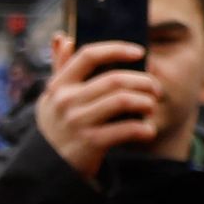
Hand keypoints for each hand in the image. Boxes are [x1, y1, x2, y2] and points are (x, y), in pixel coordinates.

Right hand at [35, 37, 159, 181]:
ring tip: (150, 107)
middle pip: (115, 80)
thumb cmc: (56, 126)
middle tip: (155, 89)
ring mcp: (77, 122)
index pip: (89, 55)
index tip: (139, 52)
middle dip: (144, 82)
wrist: (48, 166)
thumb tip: (63, 37)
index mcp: (58, 86)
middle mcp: (66, 102)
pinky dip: (144, 128)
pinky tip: (146, 130)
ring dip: (146, 102)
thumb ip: (60, 68)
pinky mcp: (91, 143)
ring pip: (124, 100)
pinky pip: (128, 129)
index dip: (117, 49)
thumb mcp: (52, 97)